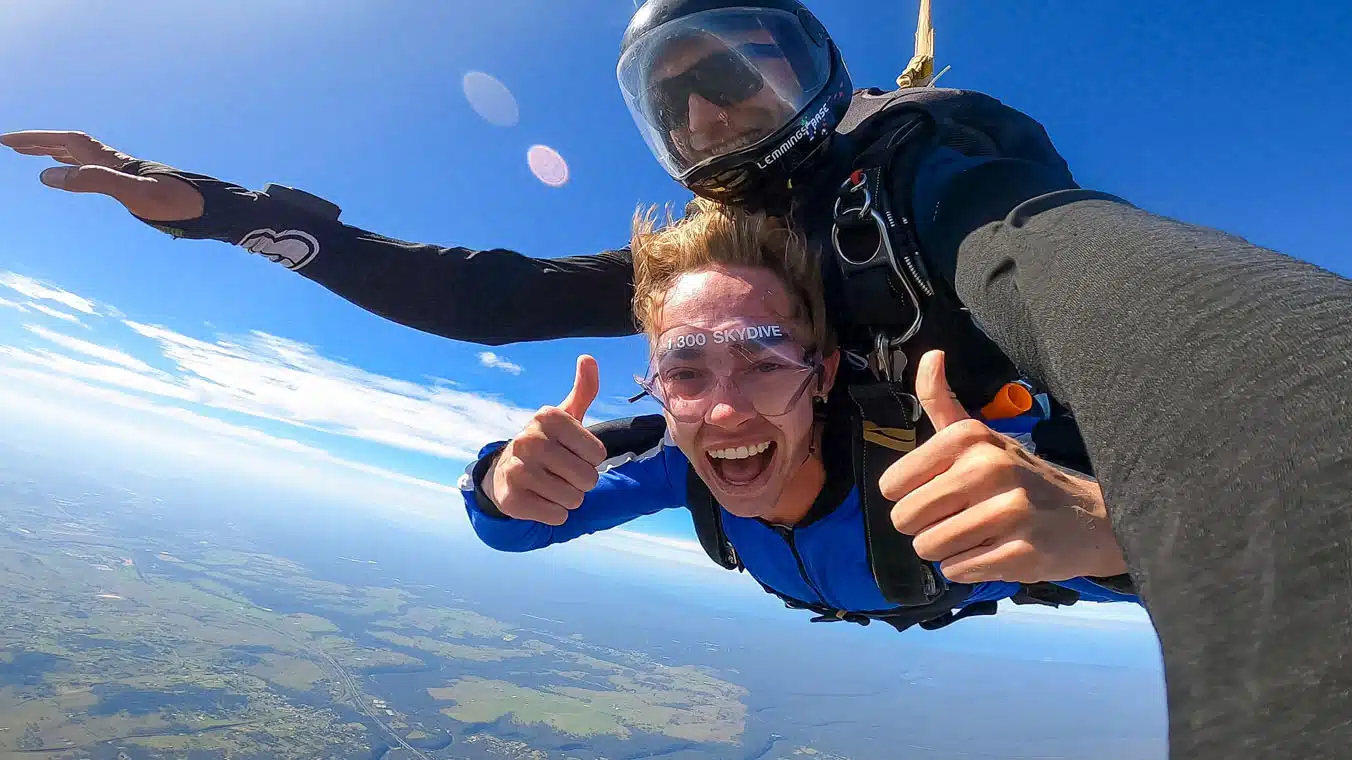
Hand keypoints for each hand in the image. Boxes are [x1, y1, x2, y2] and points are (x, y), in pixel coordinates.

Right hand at [1, 130, 202, 221]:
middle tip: (10, 145)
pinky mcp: (133, 184)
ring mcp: (124, 172)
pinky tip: (73, 173)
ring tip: (32, 155)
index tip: (6, 141)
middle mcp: (115, 161)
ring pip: (81, 156)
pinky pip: (95, 170)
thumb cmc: (175, 202)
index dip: (35, 139)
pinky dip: (76, 167)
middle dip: (38, 142)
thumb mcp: (131, 193)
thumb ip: (92, 181)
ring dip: (54, 152)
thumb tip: (47, 176)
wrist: (209, 208)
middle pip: (69, 144)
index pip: (64, 141)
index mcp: (110, 160)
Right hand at [482, 355, 605, 525]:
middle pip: (587, 478)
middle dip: (582, 482)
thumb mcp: (566, 416)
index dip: (590, 459)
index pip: (597, 453)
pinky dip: (555, 514)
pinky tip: (541, 500)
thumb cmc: (548, 443)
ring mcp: (517, 470)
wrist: (506, 471)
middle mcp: (529, 440)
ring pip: (573, 499)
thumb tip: (587, 358)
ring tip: (552, 485)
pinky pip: (556, 516)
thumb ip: (583, 389)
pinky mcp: (511, 499)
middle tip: (563, 473)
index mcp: (547, 417)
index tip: (572, 453)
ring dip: (569, 498)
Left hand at [880, 350, 1126, 583]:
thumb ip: (942, 401)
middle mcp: (988, 470)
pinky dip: (966, 567)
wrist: (1087, 518)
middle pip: (906, 519)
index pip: (893, 483)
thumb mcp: (980, 435)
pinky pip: (957, 570)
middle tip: (955, 517)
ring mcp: (1008, 513)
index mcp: (969, 439)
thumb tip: (930, 355)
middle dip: (922, 527)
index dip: (907, 494)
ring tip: (975, 534)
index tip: (935, 491)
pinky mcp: (1021, 553)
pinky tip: (992, 550)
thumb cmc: (1018, 476)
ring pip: (929, 548)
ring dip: (944, 549)